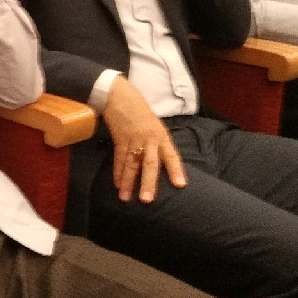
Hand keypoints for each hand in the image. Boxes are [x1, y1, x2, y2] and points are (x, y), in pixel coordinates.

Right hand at [103, 76, 186, 201]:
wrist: (120, 96)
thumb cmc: (141, 112)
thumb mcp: (156, 126)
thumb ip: (160, 144)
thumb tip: (165, 165)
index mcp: (162, 136)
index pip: (171, 155)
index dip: (176, 170)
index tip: (180, 185)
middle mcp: (149, 139)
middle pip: (149, 163)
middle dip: (148, 183)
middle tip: (147, 200)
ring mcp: (133, 140)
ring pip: (131, 164)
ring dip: (128, 182)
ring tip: (126, 198)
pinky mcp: (119, 139)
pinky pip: (119, 159)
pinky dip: (118, 172)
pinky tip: (117, 185)